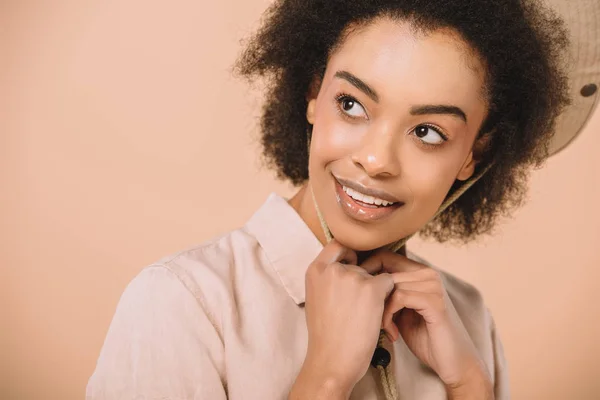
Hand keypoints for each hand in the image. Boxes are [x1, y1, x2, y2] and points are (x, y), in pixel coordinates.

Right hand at [300, 239, 394, 393]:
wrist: (331, 361)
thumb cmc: (325, 336)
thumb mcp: (316, 298)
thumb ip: (328, 278)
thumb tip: (349, 265)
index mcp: (315, 270)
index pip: (338, 245)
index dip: (350, 255)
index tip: (355, 268)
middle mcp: (333, 268)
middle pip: (359, 264)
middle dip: (363, 281)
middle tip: (358, 307)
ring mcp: (353, 276)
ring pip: (375, 274)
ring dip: (375, 292)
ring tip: (364, 316)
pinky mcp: (372, 288)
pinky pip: (389, 282)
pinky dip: (388, 297)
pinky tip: (378, 314)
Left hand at [361, 250, 491, 390]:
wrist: (452, 362)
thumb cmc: (423, 336)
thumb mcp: (400, 309)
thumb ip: (386, 292)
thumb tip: (358, 280)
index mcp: (420, 271)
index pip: (384, 256)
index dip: (366, 272)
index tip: (356, 294)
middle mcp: (428, 273)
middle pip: (384, 270)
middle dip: (371, 295)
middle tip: (371, 317)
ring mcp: (433, 286)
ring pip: (389, 285)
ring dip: (379, 310)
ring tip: (385, 329)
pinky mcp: (435, 302)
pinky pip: (399, 297)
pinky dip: (389, 316)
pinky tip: (392, 333)